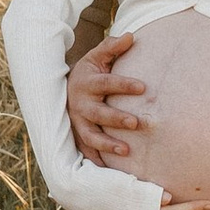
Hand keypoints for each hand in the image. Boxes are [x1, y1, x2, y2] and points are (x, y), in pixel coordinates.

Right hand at [66, 30, 148, 170]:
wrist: (65, 89)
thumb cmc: (89, 72)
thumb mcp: (97, 56)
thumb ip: (113, 47)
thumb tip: (131, 36)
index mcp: (86, 82)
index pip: (107, 83)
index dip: (124, 85)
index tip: (144, 87)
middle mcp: (80, 104)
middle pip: (99, 113)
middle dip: (116, 118)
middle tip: (136, 123)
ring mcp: (77, 123)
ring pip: (91, 136)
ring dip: (107, 144)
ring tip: (126, 150)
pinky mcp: (77, 136)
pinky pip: (86, 151)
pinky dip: (97, 161)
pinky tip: (110, 173)